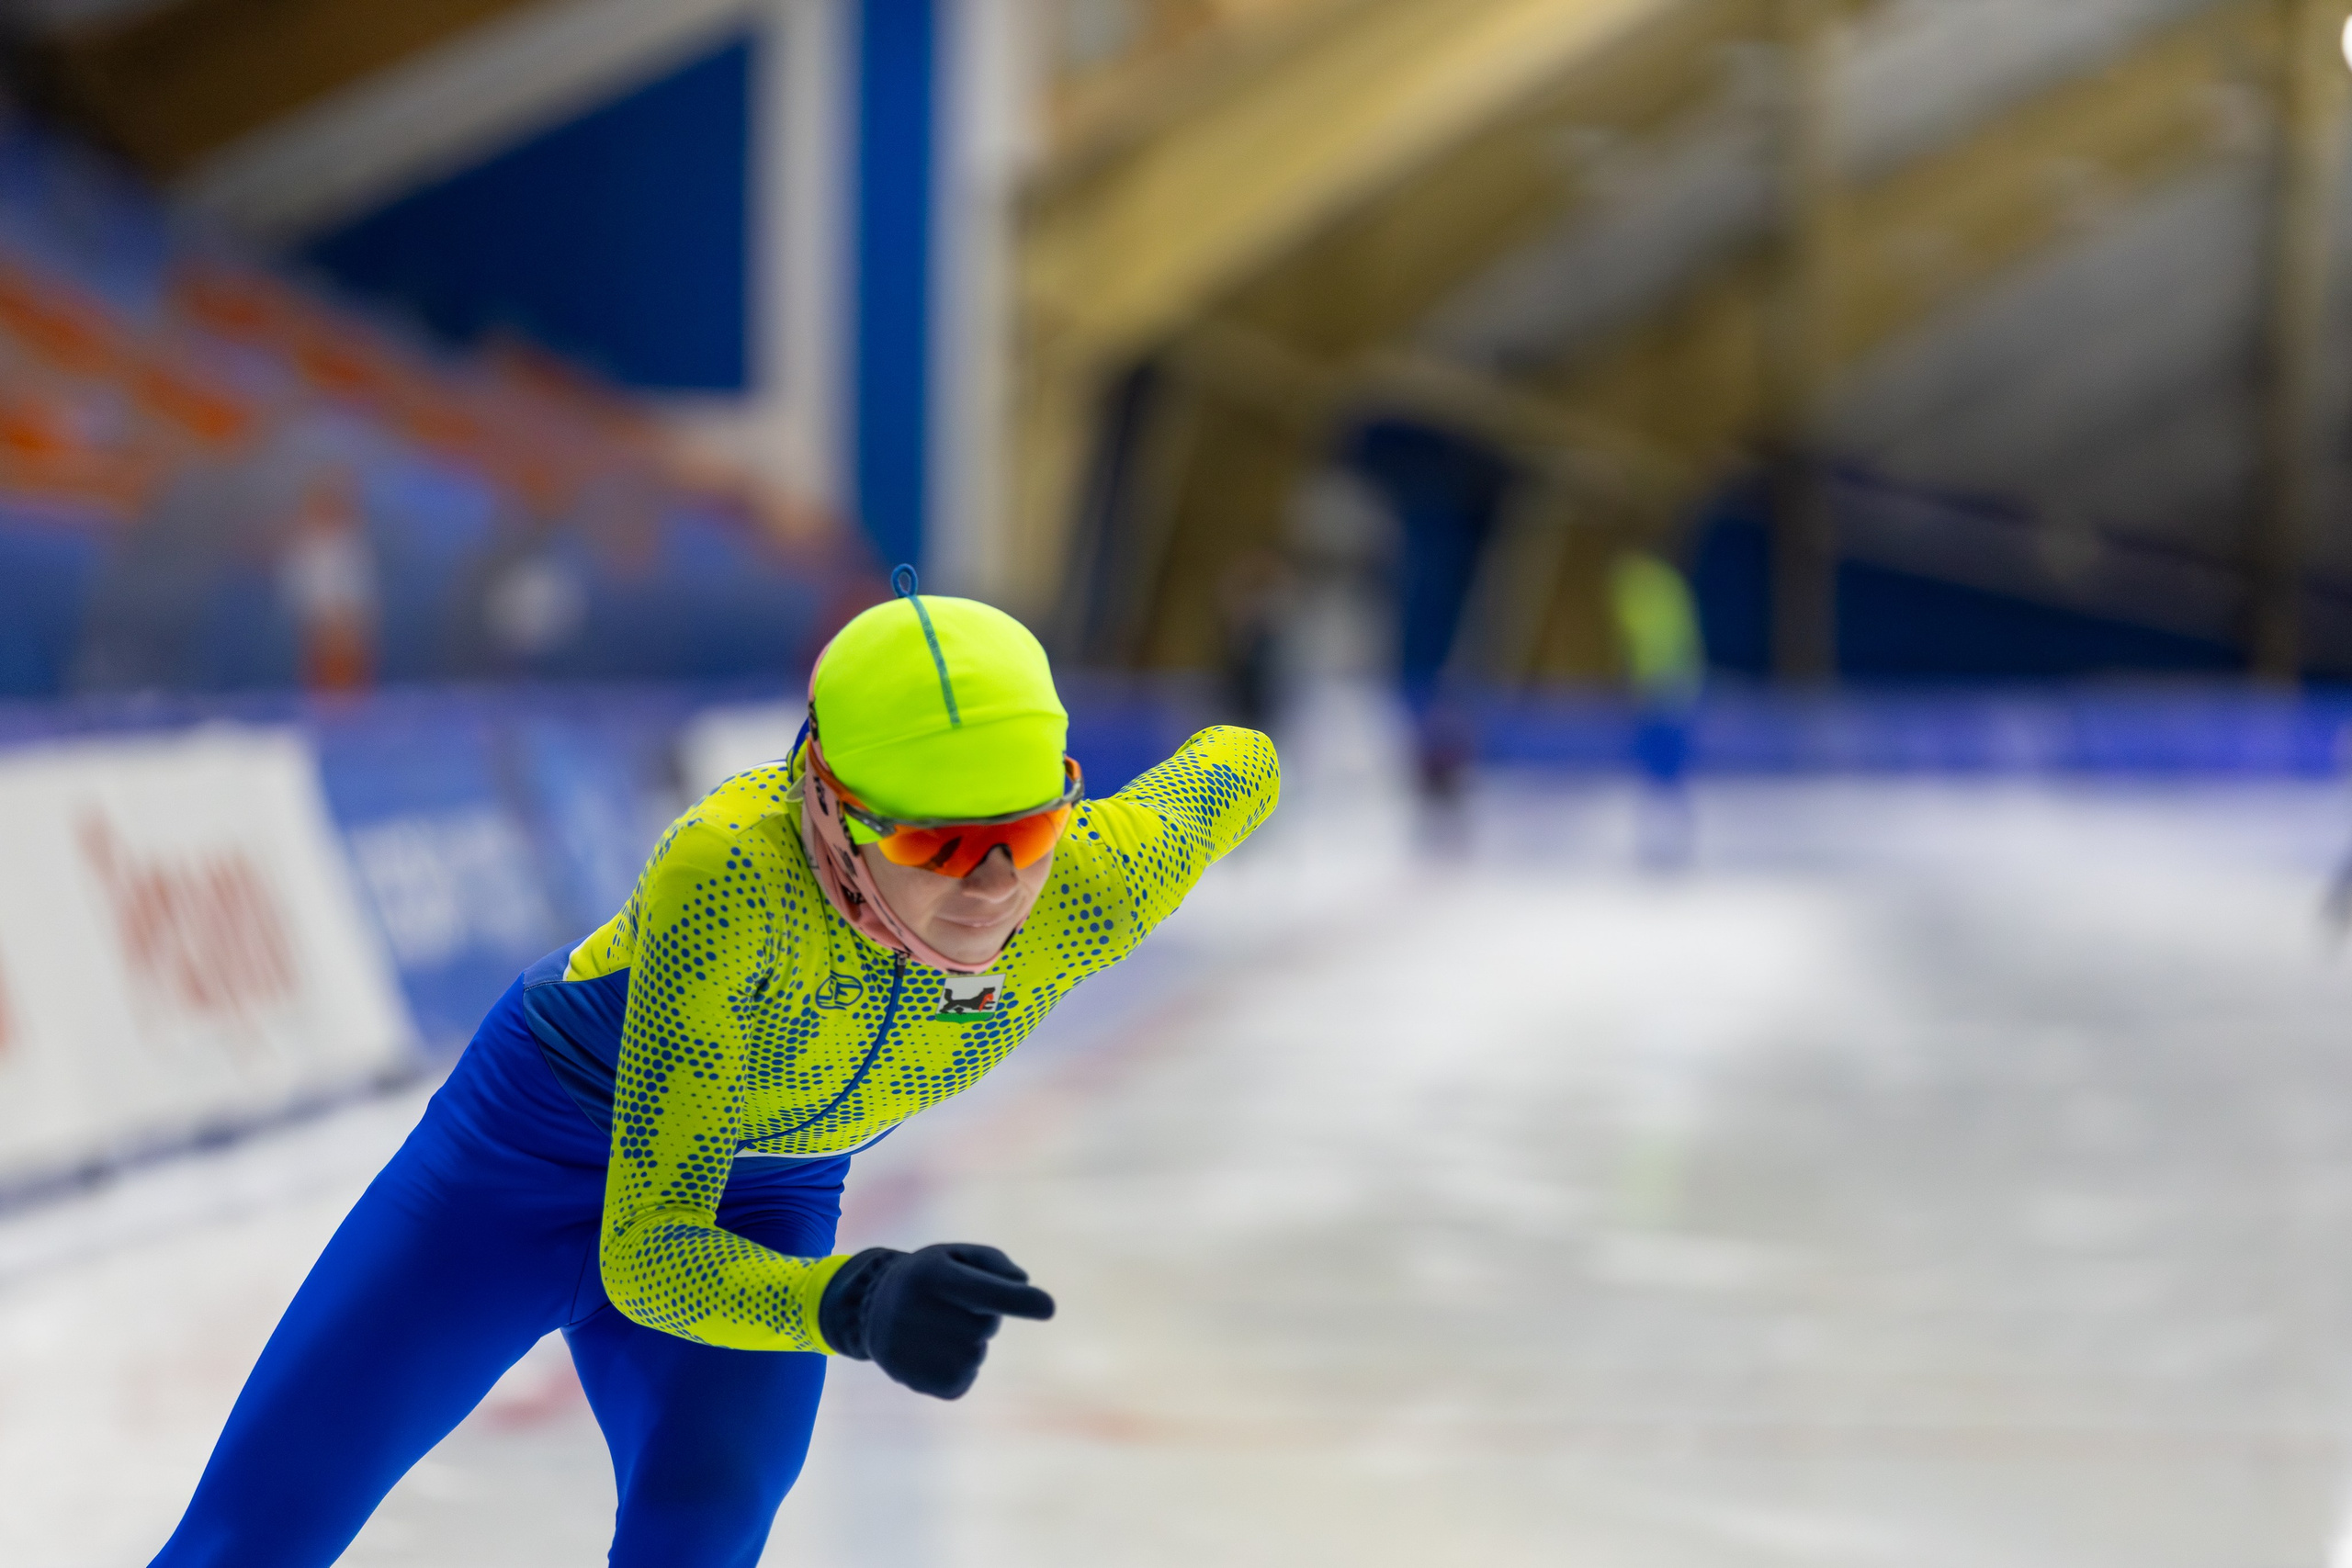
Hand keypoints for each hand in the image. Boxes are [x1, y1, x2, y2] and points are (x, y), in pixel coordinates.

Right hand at [818, 1243, 1055, 1398]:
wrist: (870, 1310)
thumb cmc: (927, 1277)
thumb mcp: (956, 1255)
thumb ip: (994, 1263)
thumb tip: (1023, 1285)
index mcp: (932, 1276)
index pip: (985, 1292)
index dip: (1019, 1301)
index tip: (1049, 1308)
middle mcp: (918, 1313)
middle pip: (986, 1325)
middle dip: (982, 1317)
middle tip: (953, 1307)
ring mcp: (913, 1351)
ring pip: (976, 1354)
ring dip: (969, 1343)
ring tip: (937, 1329)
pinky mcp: (917, 1382)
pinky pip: (963, 1379)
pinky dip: (959, 1368)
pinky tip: (934, 1352)